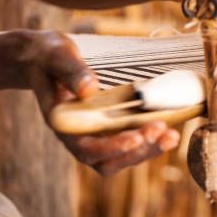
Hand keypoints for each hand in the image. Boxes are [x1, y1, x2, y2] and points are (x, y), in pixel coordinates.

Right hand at [15, 30, 179, 174]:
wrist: (46, 57)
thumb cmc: (49, 56)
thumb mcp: (57, 55)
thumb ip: (71, 71)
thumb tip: (90, 88)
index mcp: (63, 124)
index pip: (85, 149)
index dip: (111, 148)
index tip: (135, 138)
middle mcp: (79, 136)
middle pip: (108, 161)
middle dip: (137, 150)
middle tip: (161, 131)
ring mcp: (95, 134)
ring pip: (123, 156)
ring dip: (148, 148)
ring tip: (171, 135)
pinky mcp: (109, 127)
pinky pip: (130, 140)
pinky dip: (149, 138)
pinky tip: (169, 127)